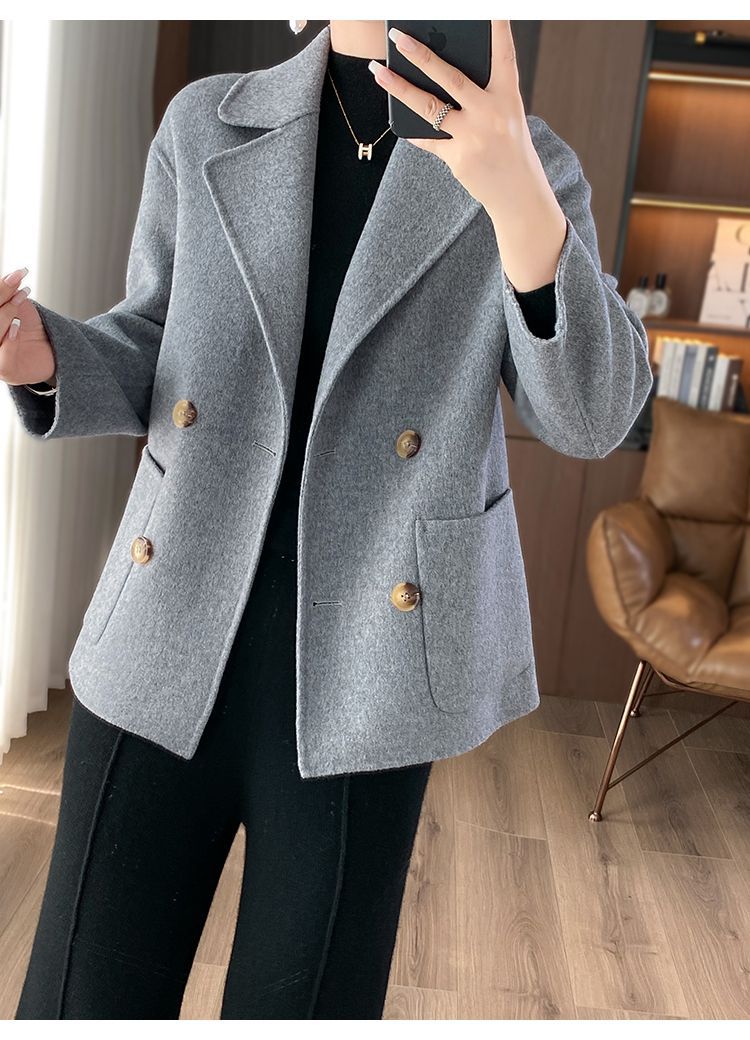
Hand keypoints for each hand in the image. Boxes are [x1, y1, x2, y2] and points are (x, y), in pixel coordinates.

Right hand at [0, 267, 56, 385]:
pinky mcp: (5, 371)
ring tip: (21, 298)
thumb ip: (10, 296)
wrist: (51, 353)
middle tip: (17, 281)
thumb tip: (11, 277)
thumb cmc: (29, 328)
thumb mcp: (19, 307)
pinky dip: (10, 339)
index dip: (1, 289)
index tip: (16, 274)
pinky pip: (3, 357)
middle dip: (2, 296)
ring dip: (5, 315)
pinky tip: (16, 325)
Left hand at [369, 22, 567, 290]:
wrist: (519, 195)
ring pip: (428, 106)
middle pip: (450, 77)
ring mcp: (473, 137)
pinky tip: (397, 119)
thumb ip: (480, 97)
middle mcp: (490, 114)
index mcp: (508, 97)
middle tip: (397, 36)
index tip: (486, 8)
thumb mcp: (505, 117)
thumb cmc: (510, 149)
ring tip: (377, 71)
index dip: (496, 28)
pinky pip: (427, 139)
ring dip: (398, 87)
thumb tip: (438, 78)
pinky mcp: (458, 158)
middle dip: (421, 54)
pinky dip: (412, 130)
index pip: (502, 54)